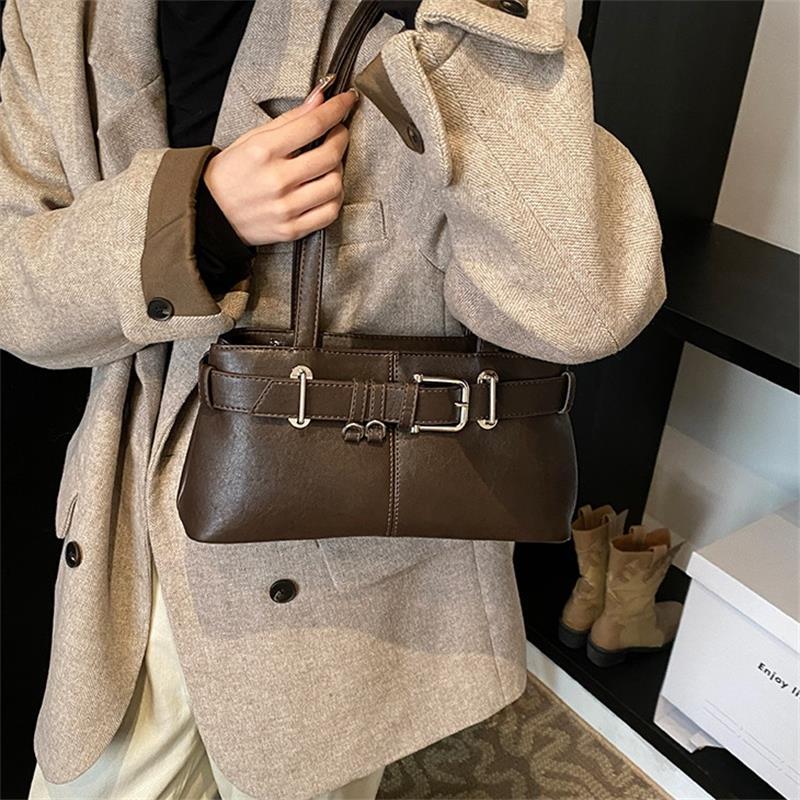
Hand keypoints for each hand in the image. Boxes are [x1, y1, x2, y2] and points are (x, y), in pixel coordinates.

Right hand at [201, 81, 359, 246]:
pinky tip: (326, 189)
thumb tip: (319, 100)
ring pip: (334, 186)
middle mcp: (276, 180)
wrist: (211, 213)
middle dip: (340, 138)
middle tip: (337, 133)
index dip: (337, 109)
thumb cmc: (231, 174)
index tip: (346, 101)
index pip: (313, 124)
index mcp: (264, 151)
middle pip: (330, 156)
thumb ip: (289, 120)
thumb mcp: (252, 138)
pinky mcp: (292, 229)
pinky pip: (329, 213)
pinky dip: (335, 198)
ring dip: (338, 170)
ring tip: (329, 164)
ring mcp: (286, 207)